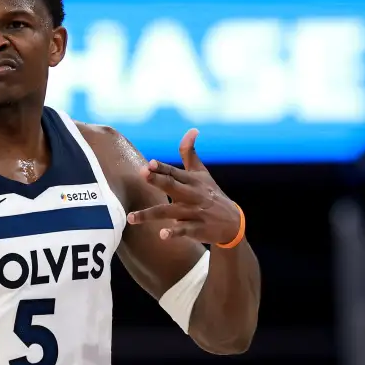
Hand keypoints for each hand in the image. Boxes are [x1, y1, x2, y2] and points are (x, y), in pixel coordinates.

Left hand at [126, 128, 240, 244]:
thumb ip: (190, 153)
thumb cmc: (211, 193)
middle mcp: (192, 195)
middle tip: (141, 173)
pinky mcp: (197, 229)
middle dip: (157, 179)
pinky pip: (183, 230)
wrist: (233, 222)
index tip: (149, 163)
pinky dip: (173, 232)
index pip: (174, 172)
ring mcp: (194, 212)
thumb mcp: (202, 173)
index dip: (161, 167)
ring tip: (131, 217)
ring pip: (169, 211)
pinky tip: (162, 235)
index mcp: (192, 180)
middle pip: (172, 186)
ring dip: (150, 214)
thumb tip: (192, 130)